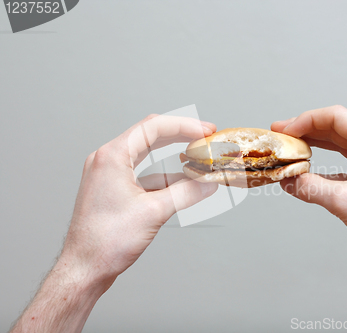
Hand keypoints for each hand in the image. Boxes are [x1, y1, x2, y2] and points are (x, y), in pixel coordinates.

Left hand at [62, 114, 218, 281]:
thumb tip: (208, 183)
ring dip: (174, 158)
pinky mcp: (114, 189)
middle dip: (180, 135)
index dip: (184, 126)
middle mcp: (107, 160)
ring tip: (199, 159)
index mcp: (112, 157)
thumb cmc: (105, 242)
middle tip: (205, 137)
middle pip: (150, 136)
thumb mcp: (154, 212)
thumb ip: (186, 193)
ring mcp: (109, 175)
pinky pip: (144, 175)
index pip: (153, 127)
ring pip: (148, 156)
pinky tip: (185, 183)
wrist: (84, 268)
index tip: (206, 130)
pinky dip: (165, 177)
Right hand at [271, 105, 346, 265]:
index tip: (285, 130)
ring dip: (318, 145)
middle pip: (338, 128)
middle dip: (308, 130)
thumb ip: (310, 188)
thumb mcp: (343, 202)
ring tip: (295, 148)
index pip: (335, 117)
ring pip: (344, 144)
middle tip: (283, 135)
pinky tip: (314, 172)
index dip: (305, 120)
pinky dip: (329, 164)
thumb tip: (288, 181)